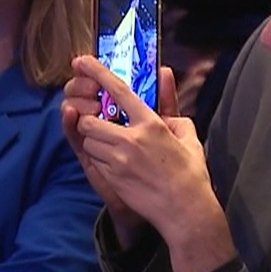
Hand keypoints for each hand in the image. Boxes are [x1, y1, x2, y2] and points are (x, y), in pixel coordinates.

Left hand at [61, 63, 179, 246]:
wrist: (184, 210)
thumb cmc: (189, 172)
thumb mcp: (187, 134)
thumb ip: (172, 104)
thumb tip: (165, 76)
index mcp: (151, 124)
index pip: (118, 90)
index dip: (96, 72)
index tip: (81, 61)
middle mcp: (130, 139)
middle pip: (89, 120)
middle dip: (91, 121)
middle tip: (103, 125)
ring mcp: (118, 160)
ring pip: (88, 140)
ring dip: (94, 140)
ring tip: (113, 147)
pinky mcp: (111, 177)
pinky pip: (93, 160)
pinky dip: (98, 158)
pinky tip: (116, 164)